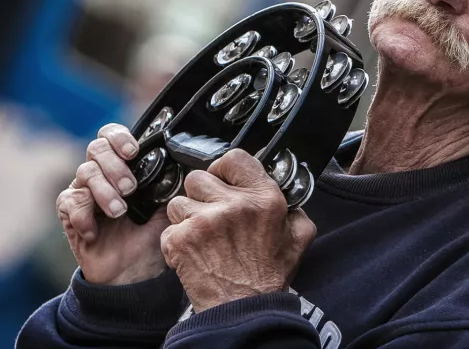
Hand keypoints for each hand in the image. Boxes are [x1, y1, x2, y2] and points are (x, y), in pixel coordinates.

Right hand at [57, 123, 170, 285]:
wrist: (134, 273)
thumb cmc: (150, 236)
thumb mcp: (167, 207)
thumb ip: (170, 183)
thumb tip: (182, 163)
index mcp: (123, 166)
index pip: (111, 135)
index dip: (119, 137)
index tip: (133, 152)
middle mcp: (100, 174)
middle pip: (96, 148)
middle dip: (115, 166)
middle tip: (130, 188)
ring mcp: (83, 192)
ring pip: (85, 172)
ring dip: (105, 192)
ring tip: (120, 212)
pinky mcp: (70, 213)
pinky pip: (70, 202)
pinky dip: (85, 216)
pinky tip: (97, 232)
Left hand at [160, 149, 315, 312]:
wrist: (244, 310)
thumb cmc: (268, 276)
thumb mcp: (298, 238)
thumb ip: (294, 208)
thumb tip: (287, 190)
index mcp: (264, 199)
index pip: (233, 158)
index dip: (224, 168)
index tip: (222, 179)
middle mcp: (233, 205)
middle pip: (198, 177)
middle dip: (201, 194)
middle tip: (211, 212)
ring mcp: (204, 221)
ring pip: (178, 202)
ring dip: (186, 217)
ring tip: (202, 236)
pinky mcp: (181, 239)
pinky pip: (169, 227)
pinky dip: (177, 240)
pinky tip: (194, 252)